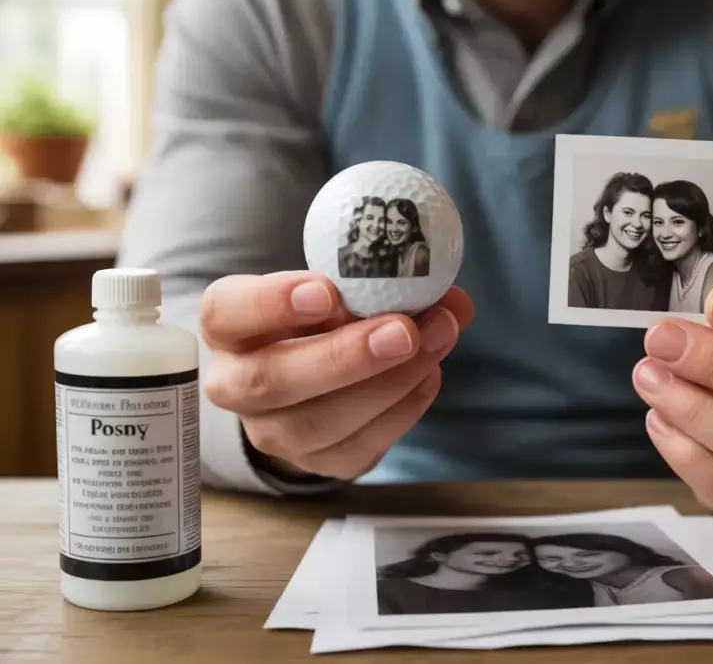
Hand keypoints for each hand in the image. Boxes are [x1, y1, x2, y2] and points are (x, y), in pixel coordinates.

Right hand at [200, 271, 472, 478]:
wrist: (320, 370)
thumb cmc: (326, 315)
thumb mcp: (343, 286)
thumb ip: (386, 283)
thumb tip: (452, 301)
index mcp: (228, 325)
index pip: (226, 312)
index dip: (271, 303)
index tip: (326, 291)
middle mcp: (235, 384)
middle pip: (271, 380)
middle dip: (344, 357)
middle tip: (403, 331)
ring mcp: (272, 431)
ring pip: (316, 424)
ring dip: (386, 385)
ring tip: (432, 346)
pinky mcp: (315, 462)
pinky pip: (355, 449)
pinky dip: (399, 412)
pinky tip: (427, 377)